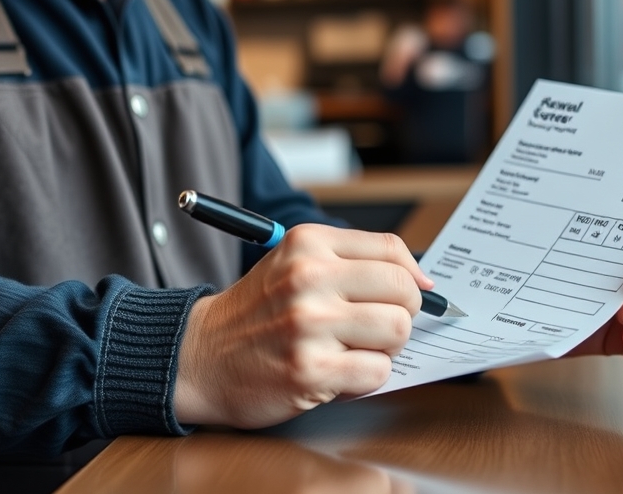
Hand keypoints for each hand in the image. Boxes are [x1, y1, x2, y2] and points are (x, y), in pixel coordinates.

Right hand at [174, 224, 429, 427]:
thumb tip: (422, 282)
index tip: (415, 293)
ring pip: (397, 332)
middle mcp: (309, 278)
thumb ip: (352, 262)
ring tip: (353, 350)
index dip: (412, 277)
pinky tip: (337, 373)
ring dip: (384, 349)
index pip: (393, 251)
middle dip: (402, 314)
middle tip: (377, 328)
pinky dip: (365, 379)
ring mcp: (309, 325)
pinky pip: (377, 373)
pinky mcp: (309, 370)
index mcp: (308, 244)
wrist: (200, 356)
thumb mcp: (294, 264)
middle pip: (403, 291)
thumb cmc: (256, 312)